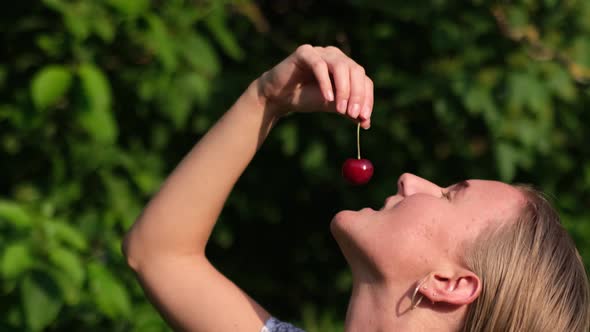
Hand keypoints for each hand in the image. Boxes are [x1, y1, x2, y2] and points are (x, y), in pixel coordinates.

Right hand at [255, 44, 373, 128]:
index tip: (364, 117)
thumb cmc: (305, 98)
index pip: (364, 80)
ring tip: (340, 108)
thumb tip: (366, 122)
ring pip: (341, 66)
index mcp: (346, 67)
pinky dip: (326, 82)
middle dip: (357, 94)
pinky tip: (327, 98)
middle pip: (356, 71)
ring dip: (344, 89)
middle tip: (353, 114)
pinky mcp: (304, 52)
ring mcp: (321, 52)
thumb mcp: (331, 105)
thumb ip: (348, 110)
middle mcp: (336, 56)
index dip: (367, 98)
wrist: (278, 97)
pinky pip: (319, 65)